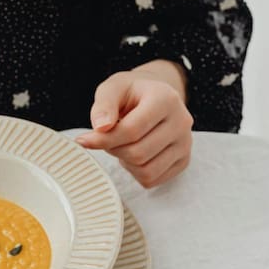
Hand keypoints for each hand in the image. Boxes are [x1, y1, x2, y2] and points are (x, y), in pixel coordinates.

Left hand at [76, 60, 193, 187]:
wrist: (155, 98)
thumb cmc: (132, 94)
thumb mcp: (113, 88)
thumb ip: (103, 105)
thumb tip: (100, 128)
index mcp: (166, 99)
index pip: (132, 130)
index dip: (103, 139)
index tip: (83, 140)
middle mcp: (181, 122)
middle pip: (138, 153)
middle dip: (114, 150)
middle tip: (108, 139)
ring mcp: (185, 144)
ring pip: (146, 171)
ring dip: (125, 163)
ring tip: (122, 145)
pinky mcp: (183, 161)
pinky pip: (152, 180)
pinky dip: (136, 172)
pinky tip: (134, 155)